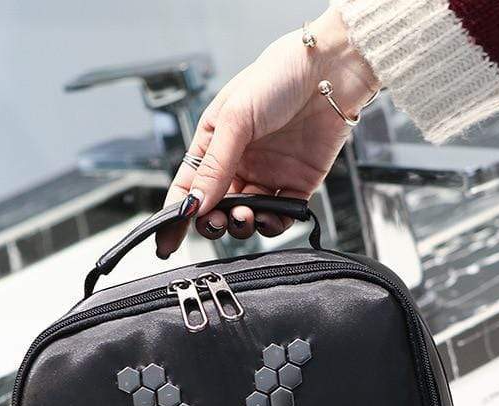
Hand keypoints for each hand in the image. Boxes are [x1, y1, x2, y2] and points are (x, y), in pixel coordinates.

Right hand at [155, 6, 378, 256]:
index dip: (177, 214)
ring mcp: (267, 175)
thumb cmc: (278, 78)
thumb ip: (215, 166)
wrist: (330, 72)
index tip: (168, 240)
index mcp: (215, 142)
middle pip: (217, 208)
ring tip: (243, 216)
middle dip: (212, 223)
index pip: (188, 186)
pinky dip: (273, 224)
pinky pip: (280, 216)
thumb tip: (195, 204)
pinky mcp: (296, 185)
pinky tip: (269, 218)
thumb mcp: (235, 119)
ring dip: (242, 225)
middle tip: (216, 223)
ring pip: (247, 216)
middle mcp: (239, 162)